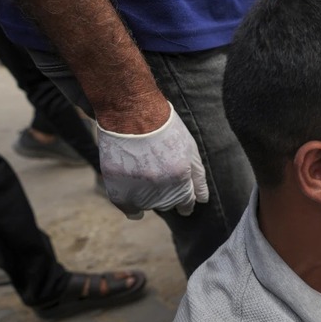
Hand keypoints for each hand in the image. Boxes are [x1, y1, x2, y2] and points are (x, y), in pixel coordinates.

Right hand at [96, 101, 209, 218]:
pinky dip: (132, 205)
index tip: (182, 203)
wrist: (130, 112)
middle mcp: (161, 188)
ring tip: (143, 169)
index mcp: (181, 178)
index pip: (186, 203)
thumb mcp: (189, 149)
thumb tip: (203, 201)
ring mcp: (138, 189)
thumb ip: (198, 177)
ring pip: (148, 204)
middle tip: (157, 171)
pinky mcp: (118, 188)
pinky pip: (129, 209)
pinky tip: (133, 195)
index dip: (185, 203)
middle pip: (167, 204)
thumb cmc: (164, 127)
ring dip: (148, 194)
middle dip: (166, 193)